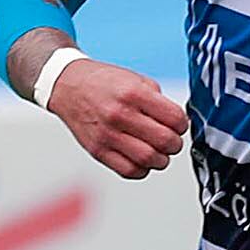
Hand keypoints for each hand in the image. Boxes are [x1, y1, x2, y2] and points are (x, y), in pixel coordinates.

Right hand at [45, 52, 187, 178]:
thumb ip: (158, 100)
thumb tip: (177, 123)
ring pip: (149, 159)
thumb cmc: (103, 82)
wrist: (67, 86)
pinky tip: (141, 158)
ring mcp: (107, 135)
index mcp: (133, 93)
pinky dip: (142, 169)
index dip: (182, 124)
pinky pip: (129, 171)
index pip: (175, 119)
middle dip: (174, 144)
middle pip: (165, 141)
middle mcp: (119, 115)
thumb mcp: (135, 79)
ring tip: (156, 150)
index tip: (177, 124)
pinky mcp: (98, 150)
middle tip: (170, 140)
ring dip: (160, 158)